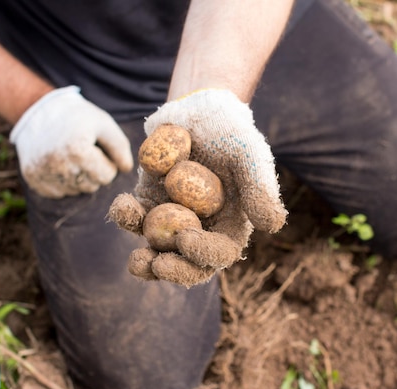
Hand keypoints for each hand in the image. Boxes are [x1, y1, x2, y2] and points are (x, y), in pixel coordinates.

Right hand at [10, 86, 133, 197]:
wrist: (38, 110)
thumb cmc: (77, 117)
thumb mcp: (103, 123)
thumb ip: (120, 147)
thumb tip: (127, 170)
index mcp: (78, 150)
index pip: (107, 176)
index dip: (107, 162)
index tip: (98, 148)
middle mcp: (58, 165)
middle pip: (92, 186)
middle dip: (93, 171)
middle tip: (84, 151)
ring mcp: (43, 173)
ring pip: (76, 191)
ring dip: (78, 177)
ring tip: (70, 155)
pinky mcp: (32, 178)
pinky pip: (59, 192)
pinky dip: (62, 181)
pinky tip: (58, 162)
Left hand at [109, 89, 286, 286]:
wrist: (197, 111)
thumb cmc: (228, 132)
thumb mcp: (249, 154)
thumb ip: (261, 188)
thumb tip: (273, 226)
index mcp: (230, 225)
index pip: (220, 252)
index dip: (203, 253)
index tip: (185, 239)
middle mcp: (202, 229)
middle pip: (188, 263)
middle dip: (173, 270)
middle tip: (157, 265)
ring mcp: (172, 220)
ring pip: (157, 251)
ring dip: (146, 262)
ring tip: (137, 262)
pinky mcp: (148, 204)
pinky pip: (134, 219)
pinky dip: (126, 217)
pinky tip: (123, 205)